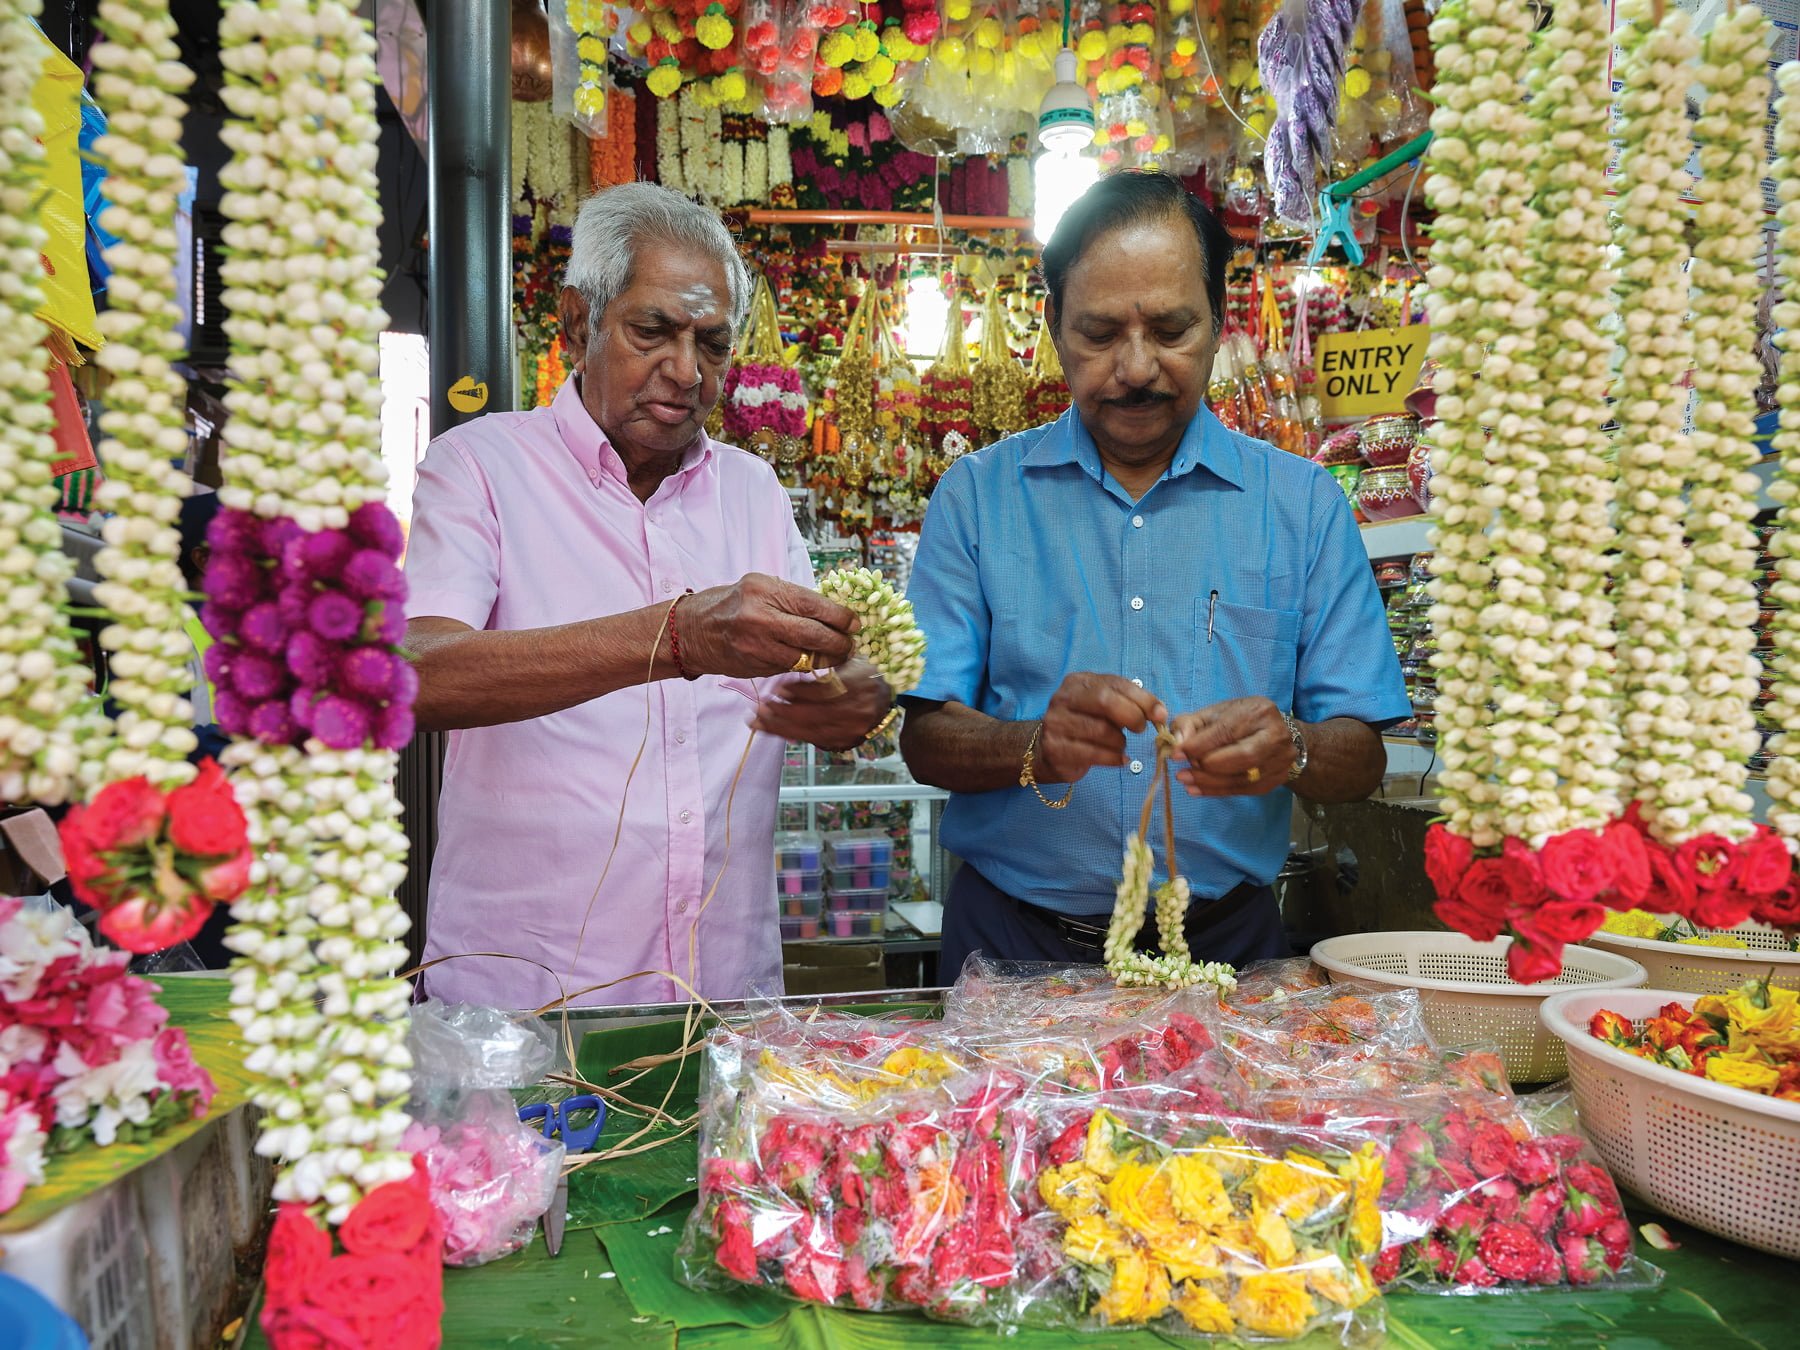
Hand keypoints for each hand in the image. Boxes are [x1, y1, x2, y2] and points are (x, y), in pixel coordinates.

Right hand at [677, 573, 857, 677]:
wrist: (694, 630)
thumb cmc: (734, 604)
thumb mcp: (761, 588)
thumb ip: (792, 598)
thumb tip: (834, 612)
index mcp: (764, 590)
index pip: (814, 605)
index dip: (840, 617)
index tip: (854, 624)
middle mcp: (759, 617)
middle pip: (814, 634)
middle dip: (839, 643)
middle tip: (850, 645)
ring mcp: (756, 645)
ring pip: (805, 658)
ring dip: (827, 659)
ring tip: (837, 656)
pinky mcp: (755, 665)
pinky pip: (790, 668)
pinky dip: (805, 666)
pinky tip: (813, 662)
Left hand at [750, 658, 891, 750]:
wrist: (887, 696)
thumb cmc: (862, 673)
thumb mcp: (846, 661)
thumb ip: (823, 666)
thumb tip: (789, 683)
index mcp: (857, 685)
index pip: (822, 692)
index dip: (798, 692)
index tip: (777, 690)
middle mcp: (856, 710)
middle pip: (813, 716)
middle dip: (782, 714)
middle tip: (759, 711)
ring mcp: (852, 729)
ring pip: (812, 732)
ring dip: (782, 728)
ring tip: (760, 723)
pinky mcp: (847, 741)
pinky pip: (817, 740)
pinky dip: (795, 735)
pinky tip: (777, 730)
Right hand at [1036, 673, 1167, 783]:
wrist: (1050, 751)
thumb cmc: (1085, 725)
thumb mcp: (1105, 708)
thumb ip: (1130, 704)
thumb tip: (1159, 712)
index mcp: (1078, 682)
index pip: (1115, 684)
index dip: (1143, 698)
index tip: (1161, 714)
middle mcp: (1063, 698)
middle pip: (1105, 701)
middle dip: (1132, 716)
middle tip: (1141, 729)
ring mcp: (1056, 723)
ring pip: (1101, 731)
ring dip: (1121, 742)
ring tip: (1121, 745)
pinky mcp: (1055, 748)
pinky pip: (1093, 754)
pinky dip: (1114, 758)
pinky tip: (1119, 759)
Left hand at [1170, 697, 1293, 796]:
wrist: (1273, 732)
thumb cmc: (1238, 720)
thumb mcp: (1213, 714)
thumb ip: (1190, 724)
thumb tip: (1178, 743)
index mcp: (1259, 711)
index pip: (1227, 730)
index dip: (1199, 745)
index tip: (1176, 754)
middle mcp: (1276, 734)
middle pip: (1243, 756)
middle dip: (1208, 767)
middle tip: (1183, 772)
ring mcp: (1282, 757)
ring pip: (1245, 777)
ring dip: (1211, 783)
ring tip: (1187, 782)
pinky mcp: (1279, 776)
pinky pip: (1247, 789)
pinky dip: (1220, 791)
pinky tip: (1199, 790)